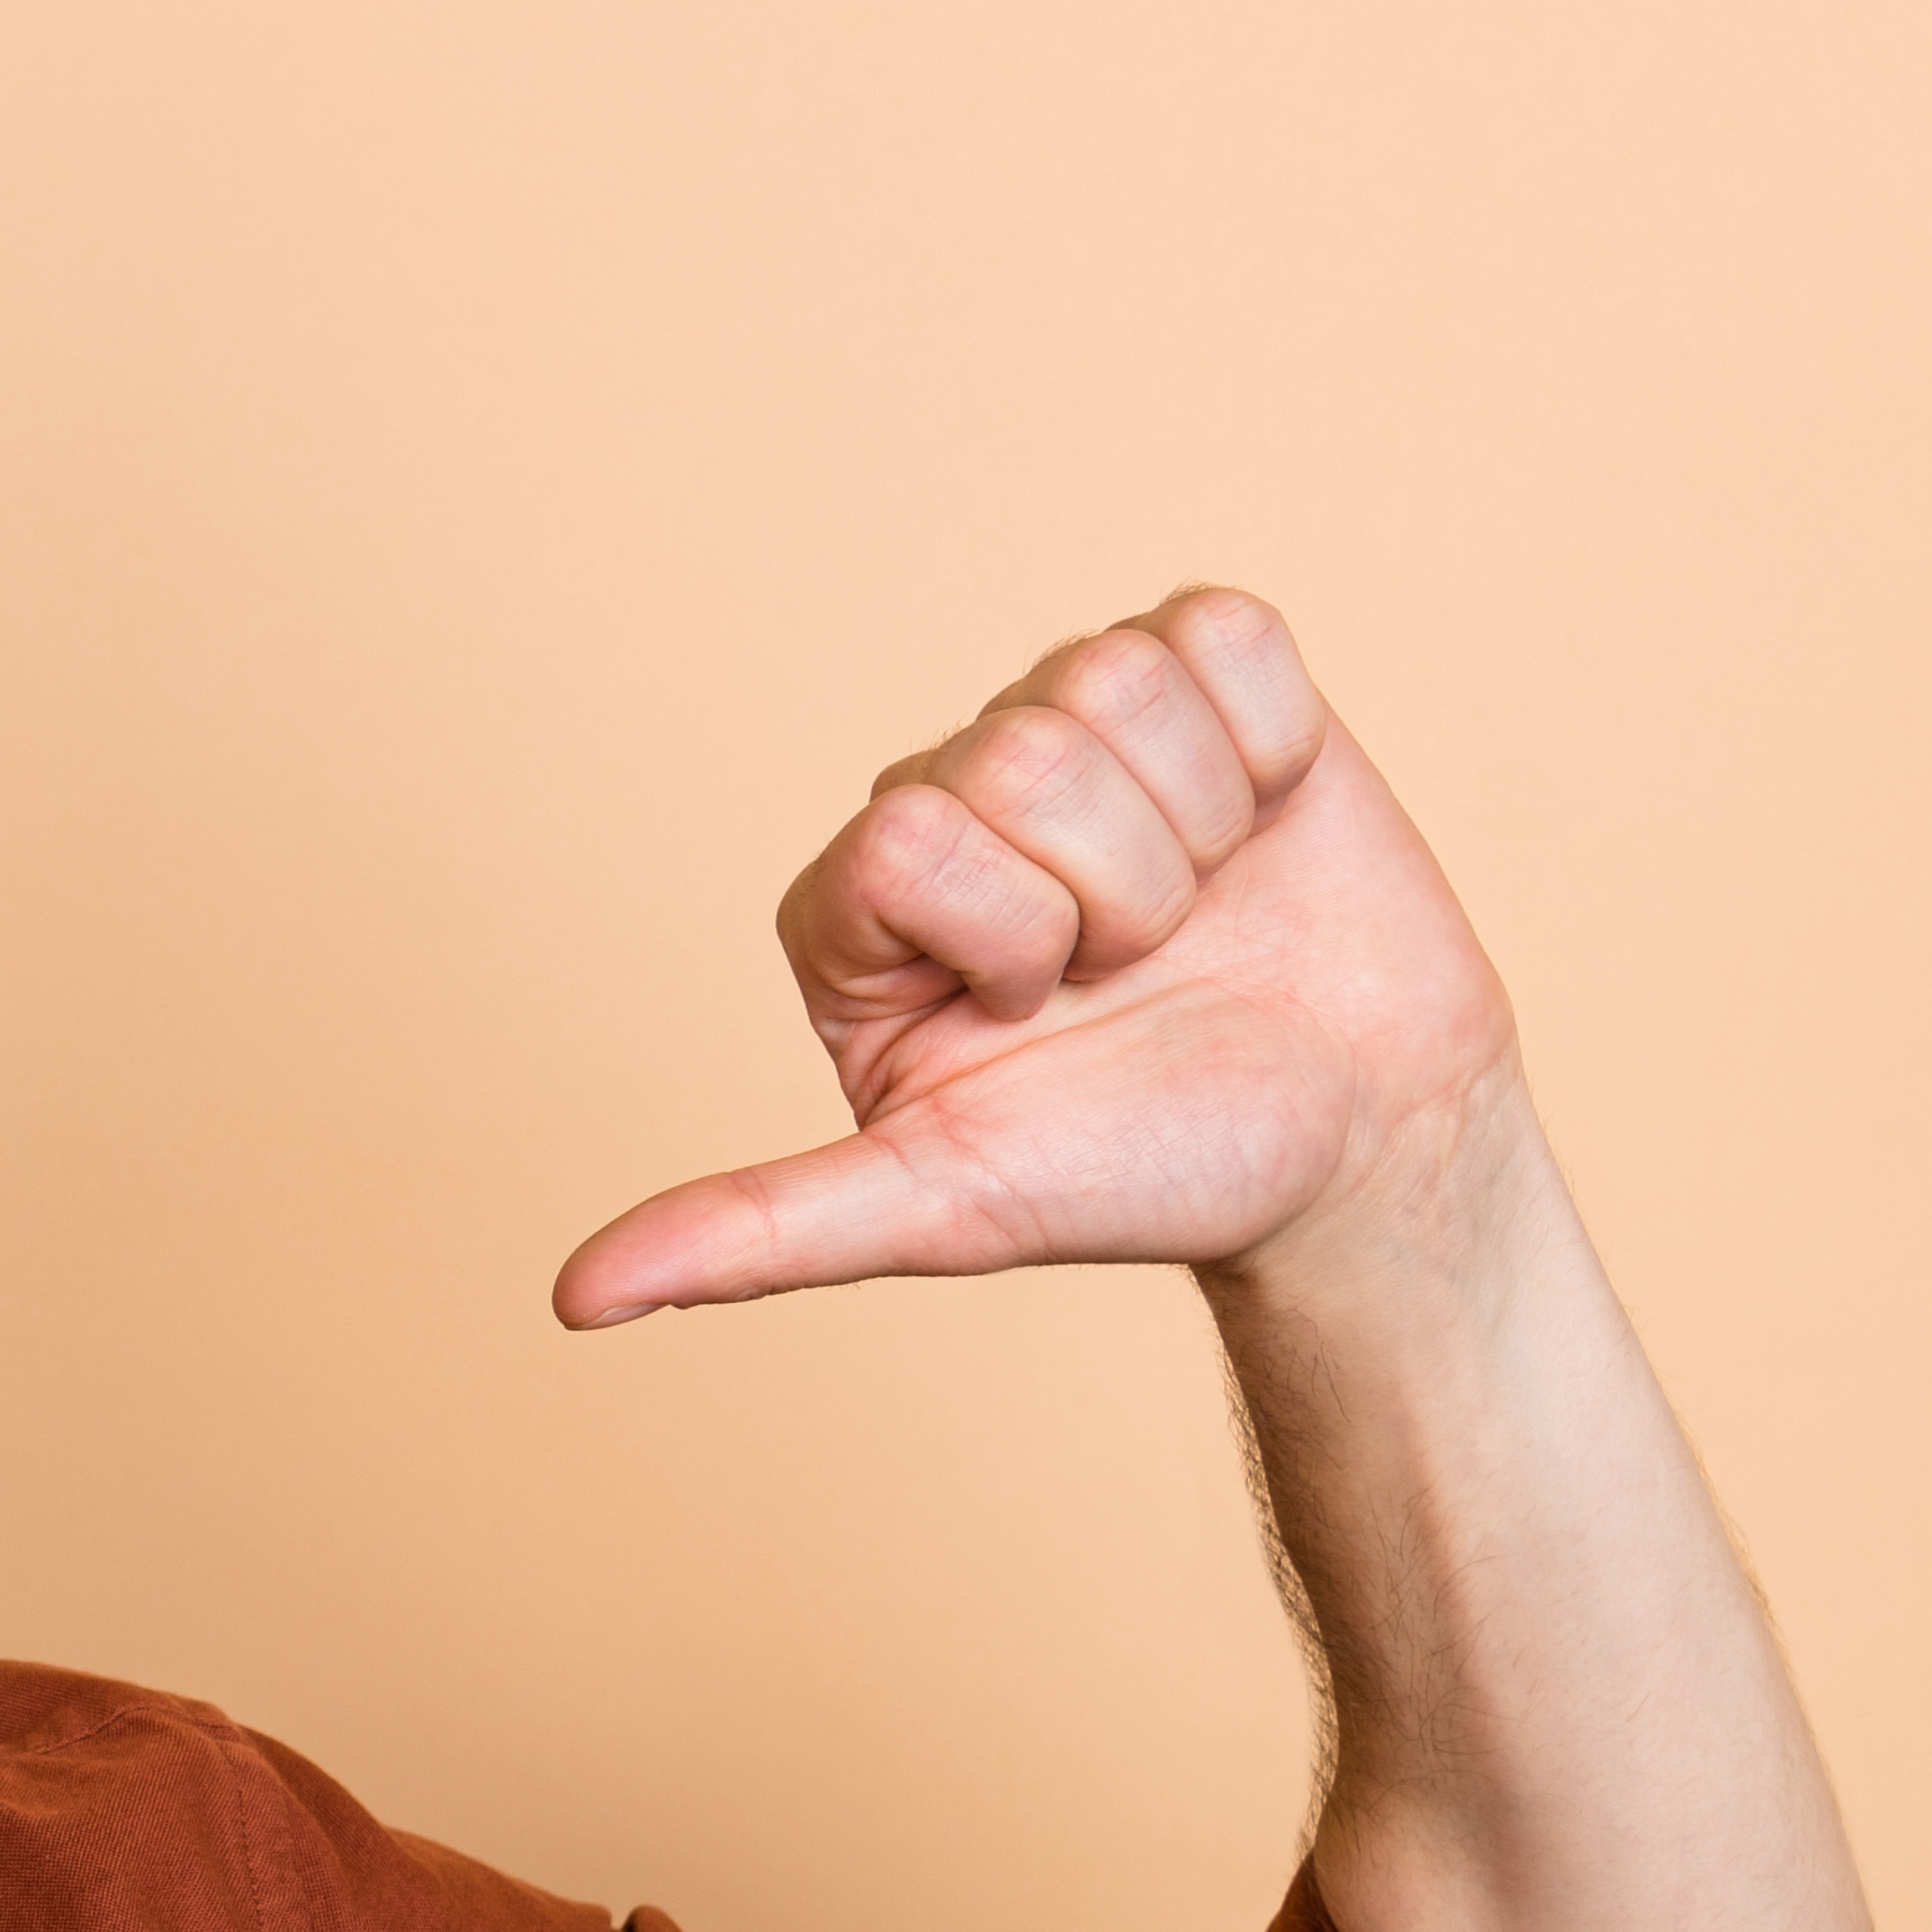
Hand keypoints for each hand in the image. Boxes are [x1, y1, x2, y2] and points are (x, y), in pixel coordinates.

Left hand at [552, 589, 1527, 1325]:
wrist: (1356, 1143)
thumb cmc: (1143, 1173)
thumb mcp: (941, 1208)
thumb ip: (756, 1229)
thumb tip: (575, 1300)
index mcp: (857, 903)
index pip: (910, 834)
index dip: (1010, 933)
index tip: (1037, 1012)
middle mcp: (952, 796)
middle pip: (1024, 749)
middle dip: (1114, 890)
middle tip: (1135, 975)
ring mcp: (1076, 729)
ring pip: (1119, 680)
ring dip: (1195, 823)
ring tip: (1198, 910)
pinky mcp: (1205, 687)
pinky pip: (1226, 631)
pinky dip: (1271, 742)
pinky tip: (1260, 826)